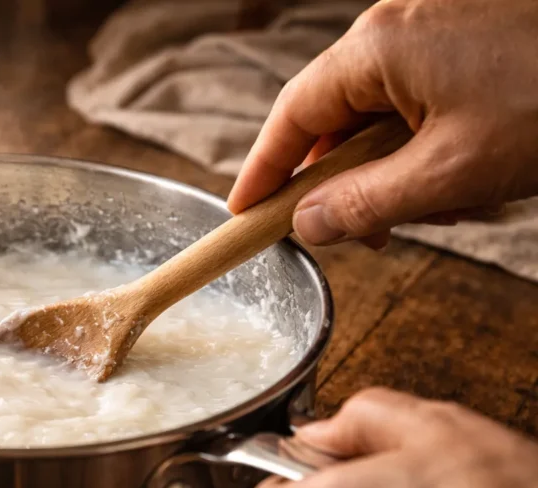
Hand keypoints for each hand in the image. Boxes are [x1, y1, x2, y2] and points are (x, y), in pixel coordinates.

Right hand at [227, 0, 537, 248]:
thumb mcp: (449, 173)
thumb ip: (363, 205)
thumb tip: (307, 225)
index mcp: (377, 47)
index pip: (292, 117)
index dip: (264, 171)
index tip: (244, 213)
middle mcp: (396, 28)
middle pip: (335, 118)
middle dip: (345, 183)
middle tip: (363, 235)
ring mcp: (435, 31)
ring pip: (381, 116)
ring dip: (395, 171)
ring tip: (442, 207)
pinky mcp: (467, 42)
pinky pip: (421, 102)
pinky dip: (428, 147)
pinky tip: (467, 177)